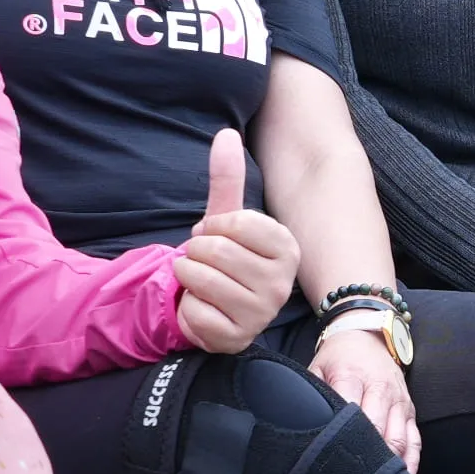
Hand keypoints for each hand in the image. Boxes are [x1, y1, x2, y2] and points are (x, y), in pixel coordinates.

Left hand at [172, 128, 301, 351]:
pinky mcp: (238, 338)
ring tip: (201, 283)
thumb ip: (226, 178)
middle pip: (214, 250)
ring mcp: (262, 313)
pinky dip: (189, 309)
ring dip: (187, 277)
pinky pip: (196, 313)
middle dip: (195, 252)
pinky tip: (203, 310)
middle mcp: (282, 282)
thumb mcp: (223, 218)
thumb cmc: (222, 259)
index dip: (213, 227)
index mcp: (287, 248)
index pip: (236, 223)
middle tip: (206, 263)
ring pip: (201, 278)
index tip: (218, 237)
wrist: (210, 306)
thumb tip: (225, 134)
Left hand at [307, 326, 420, 472]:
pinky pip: (415, 440)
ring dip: (389, 465)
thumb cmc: (337, 357)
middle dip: (368, 459)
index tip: (333, 463)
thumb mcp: (317, 368)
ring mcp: (398, 401)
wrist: (367, 335)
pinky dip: (410, 462)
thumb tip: (302, 428)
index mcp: (352, 376)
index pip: (351, 413)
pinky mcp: (410, 410)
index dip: (344, 440)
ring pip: (400, 439)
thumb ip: (311, 396)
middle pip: (378, 431)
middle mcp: (380, 389)